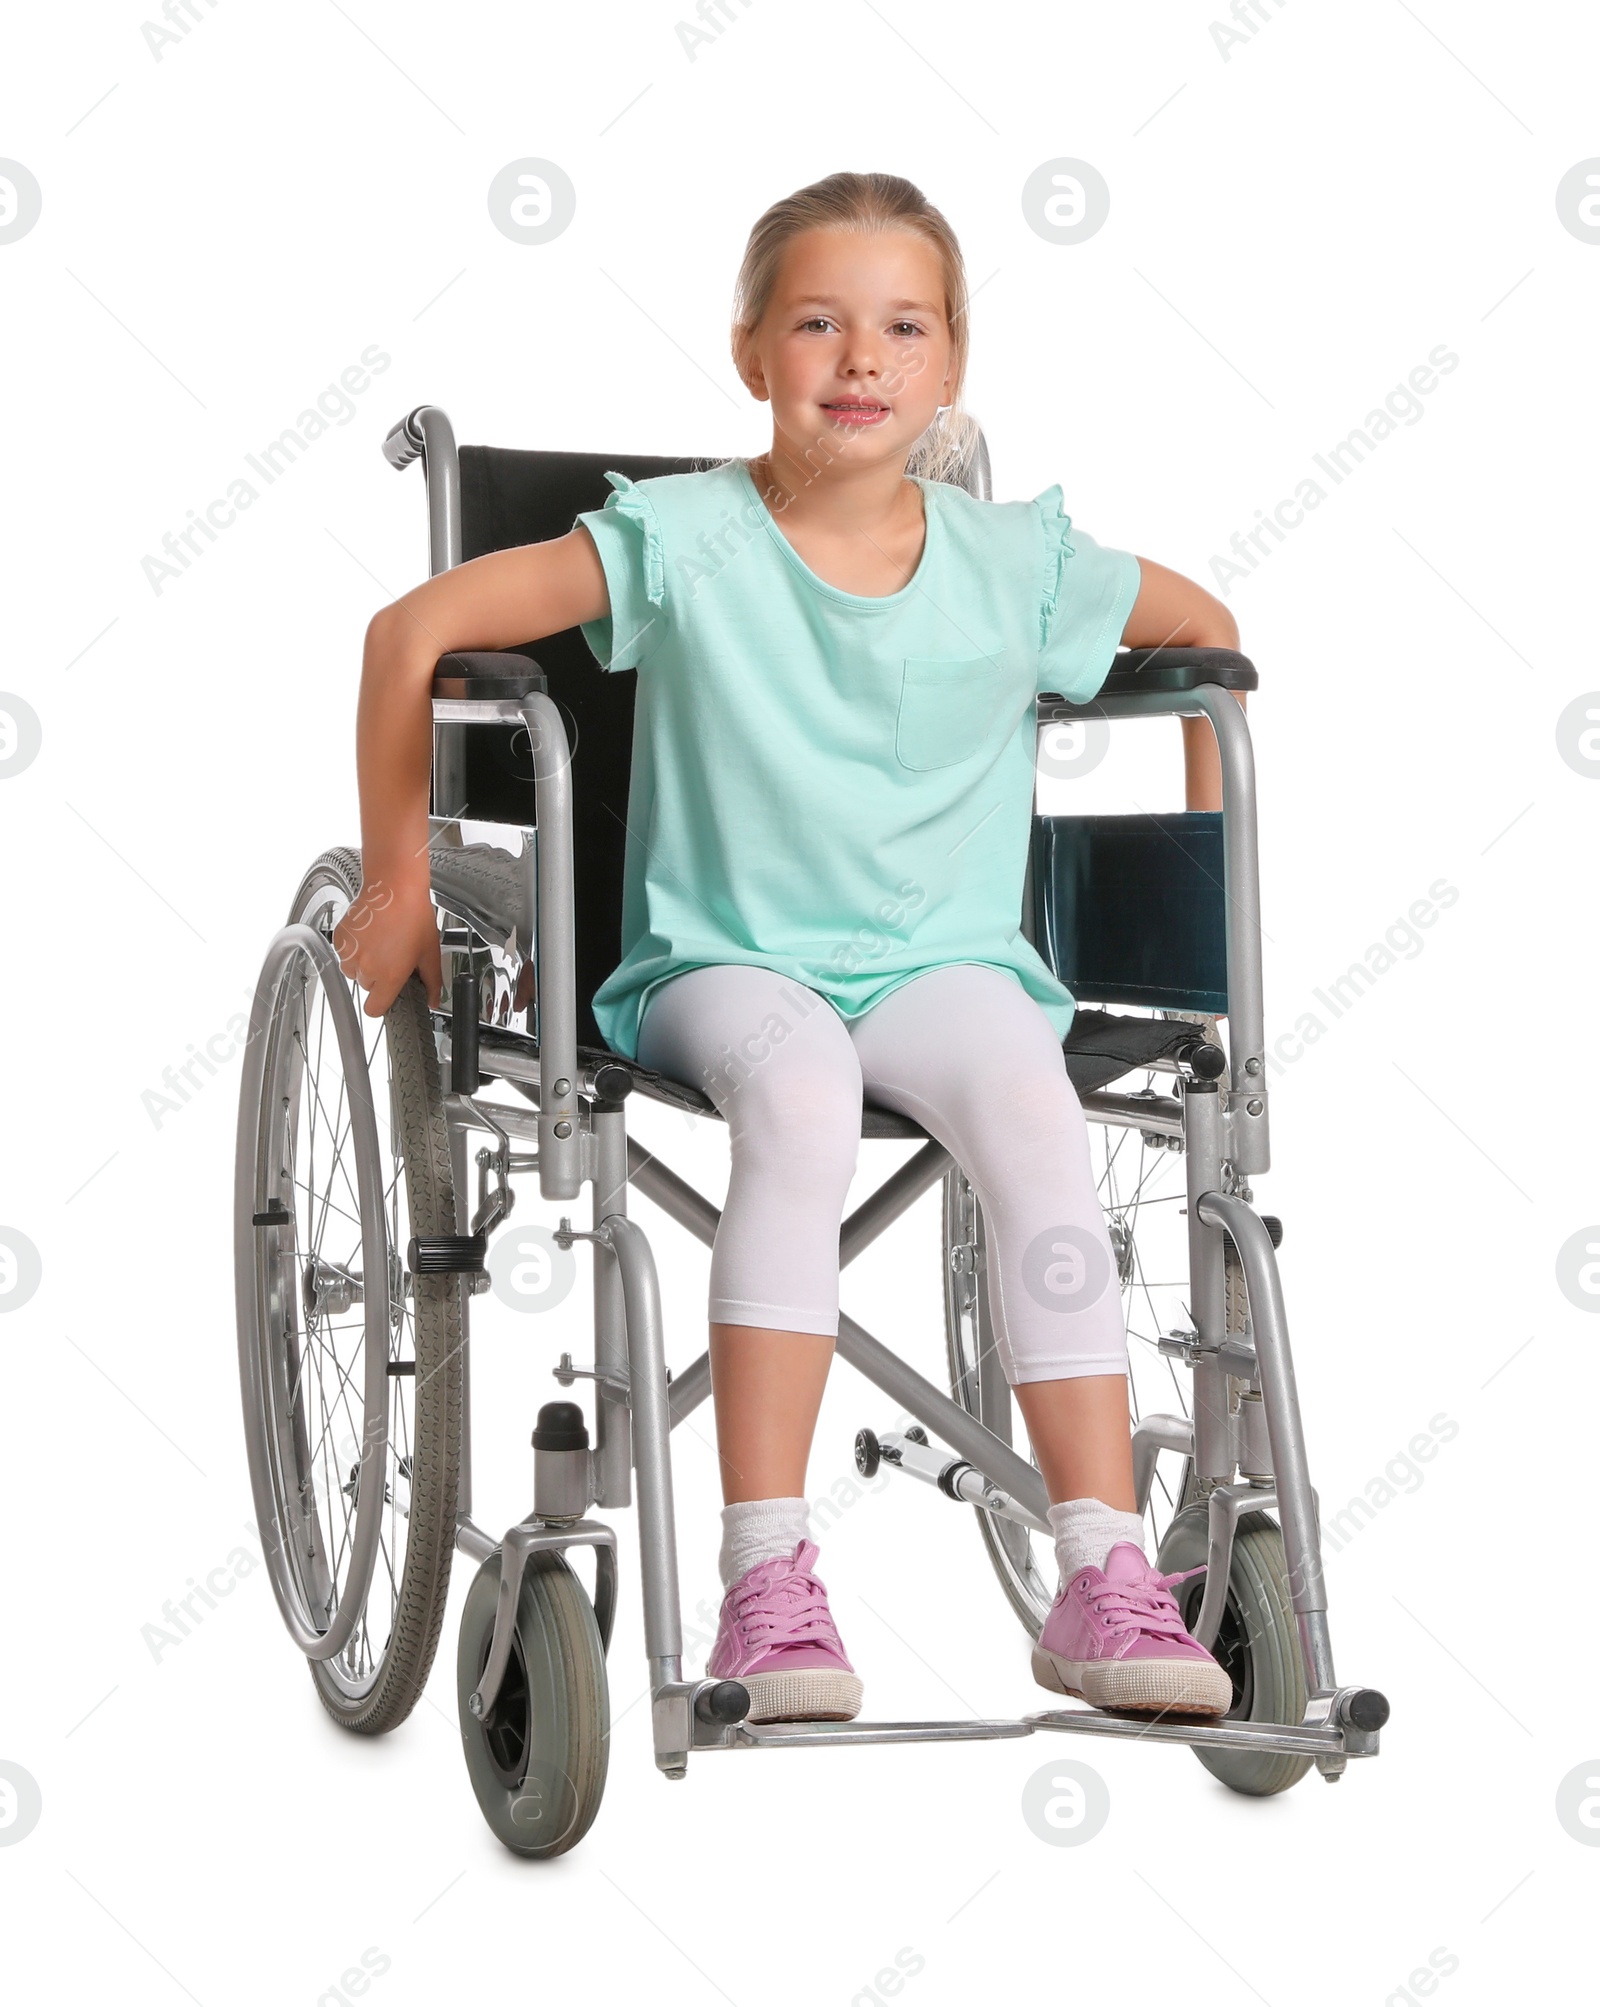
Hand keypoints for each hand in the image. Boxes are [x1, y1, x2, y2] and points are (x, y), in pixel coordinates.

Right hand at [334, 875, 442, 1015]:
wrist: (394, 887)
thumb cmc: (413, 916)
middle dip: (378, 976)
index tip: (388, 995)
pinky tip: (370, 934)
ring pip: (354, 971)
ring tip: (381, 943)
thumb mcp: (430, 953)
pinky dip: (354, 948)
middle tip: (392, 956)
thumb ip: (432, 982)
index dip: (382, 1003)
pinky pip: (344, 953)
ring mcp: (349, 954)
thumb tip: (434, 1001)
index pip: (374, 1010)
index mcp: (388, 977)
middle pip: (367, 987)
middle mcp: (365, 969)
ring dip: (364, 963)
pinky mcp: (339, 940)